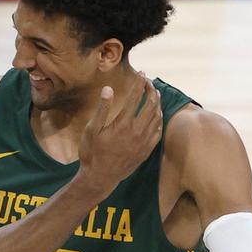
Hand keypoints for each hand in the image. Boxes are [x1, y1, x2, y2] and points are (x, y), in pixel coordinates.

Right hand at [75, 74, 162, 196]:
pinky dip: (159, 120)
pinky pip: (158, 132)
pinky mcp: (146, 150)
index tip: (141, 73)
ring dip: (157, 103)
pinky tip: (157, 115)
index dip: (139, 83)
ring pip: (157, 117)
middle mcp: (137, 131)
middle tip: (148, 82)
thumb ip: (102, 109)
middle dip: (150, 90)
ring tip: (154, 94)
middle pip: (150, 105)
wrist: (100, 177)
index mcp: (123, 124)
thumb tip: (109, 89)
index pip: (135, 97)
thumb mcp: (91, 130)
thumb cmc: (91, 153)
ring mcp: (144, 142)